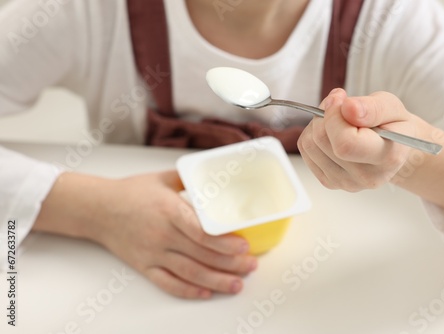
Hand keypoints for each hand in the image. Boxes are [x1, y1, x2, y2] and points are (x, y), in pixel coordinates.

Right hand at [35, 171, 257, 298]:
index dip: (225, 242)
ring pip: (189, 273)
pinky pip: (168, 283)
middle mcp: (162, 235)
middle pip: (202, 255)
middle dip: (230, 264)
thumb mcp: (162, 178)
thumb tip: (214, 176)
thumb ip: (189, 179)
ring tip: (237, 285)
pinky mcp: (144, 266)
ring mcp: (153, 253)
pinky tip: (206, 293)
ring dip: (216, 281)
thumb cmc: (130, 191)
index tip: (244, 246)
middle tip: (251, 266)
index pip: (201, 232)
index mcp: (169, 211)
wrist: (97, 209)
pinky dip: (188, 291)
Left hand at [298, 88, 413, 190]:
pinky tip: (331, 131)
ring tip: (338, 118)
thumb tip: (348, 108)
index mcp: (387, 158)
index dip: (335, 116)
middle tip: (340, 103)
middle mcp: (366, 176)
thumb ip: (373, 107)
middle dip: (325, 114)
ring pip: (310, 144)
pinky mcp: (329, 182)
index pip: (345, 143)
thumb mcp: (393, 107)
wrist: (392, 148)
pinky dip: (312, 134)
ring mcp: (345, 182)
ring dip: (317, 123)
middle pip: (322, 141)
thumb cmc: (393, 125)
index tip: (342, 99)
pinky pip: (306, 151)